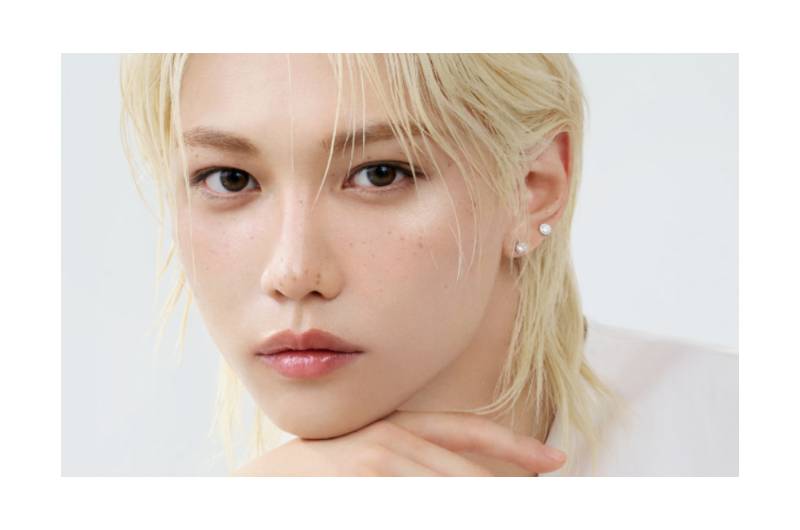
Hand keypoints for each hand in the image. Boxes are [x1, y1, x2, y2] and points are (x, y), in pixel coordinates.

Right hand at [230, 411, 566, 476]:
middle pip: (470, 476)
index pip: (468, 431)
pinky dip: (442, 504)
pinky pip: (418, 503)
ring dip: (485, 504)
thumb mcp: (362, 458)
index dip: (514, 446)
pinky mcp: (369, 487)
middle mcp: (391, 442)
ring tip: (518, 508)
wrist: (255, 493)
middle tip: (540, 504)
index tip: (555, 461)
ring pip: (453, 491)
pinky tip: (446, 505)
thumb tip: (459, 481)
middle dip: (504, 496)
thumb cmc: (309, 481)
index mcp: (393, 427)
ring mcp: (379, 469)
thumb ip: (410, 465)